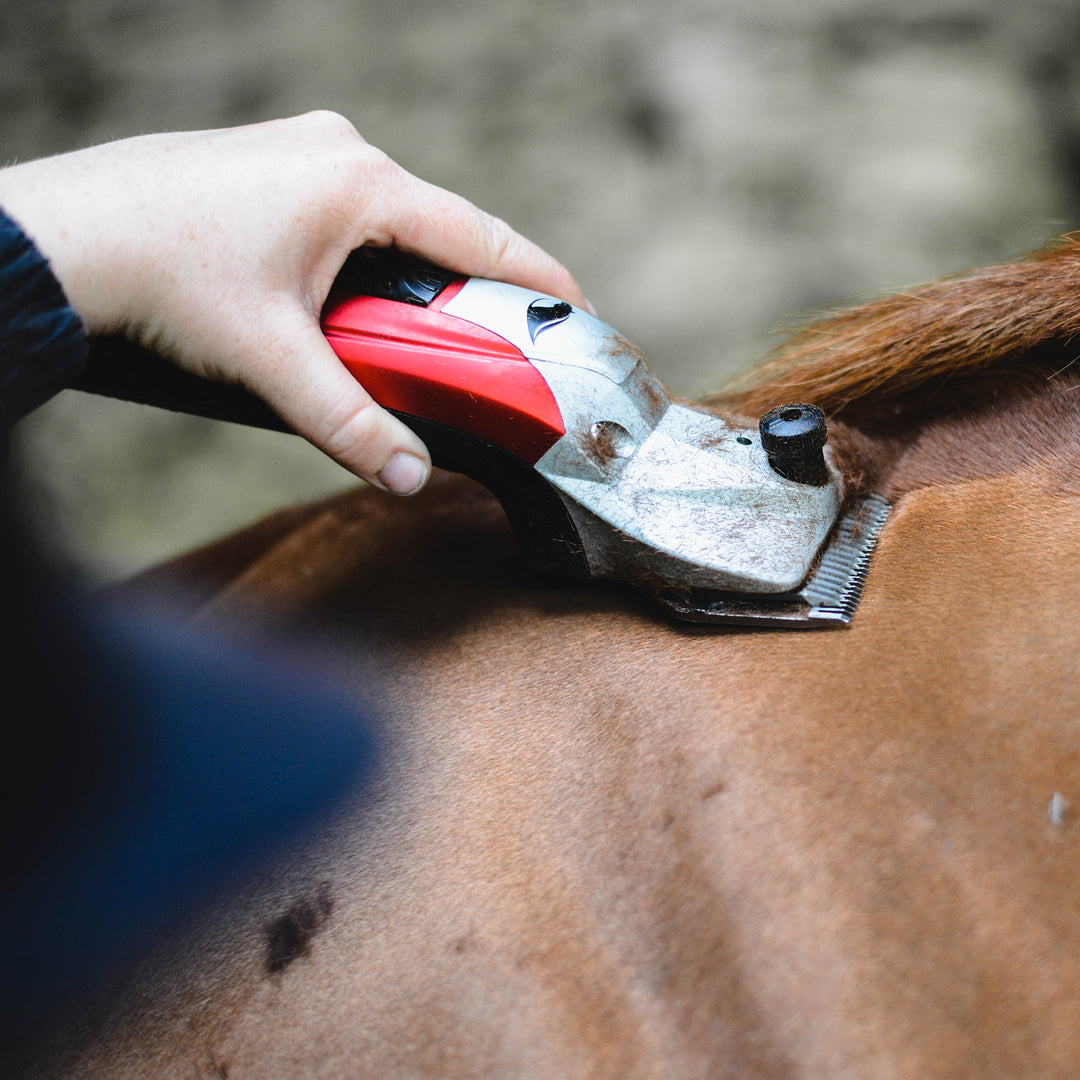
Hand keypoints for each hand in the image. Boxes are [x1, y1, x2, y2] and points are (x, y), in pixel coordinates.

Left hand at [0, 111, 587, 493]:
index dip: (537, 277)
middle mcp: (338, 150)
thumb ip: (348, 423)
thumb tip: (407, 480)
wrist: (58, 237)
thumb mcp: (271, 362)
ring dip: (415, 270)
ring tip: (423, 328)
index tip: (578, 307)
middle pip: (439, 225)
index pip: (478, 236)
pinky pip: (348, 207)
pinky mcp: (270, 162)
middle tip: (496, 338)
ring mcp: (300, 148)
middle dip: (472, 283)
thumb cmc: (163, 280)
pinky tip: (353, 295)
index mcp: (359, 184)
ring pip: (392, 216)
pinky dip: (370, 252)